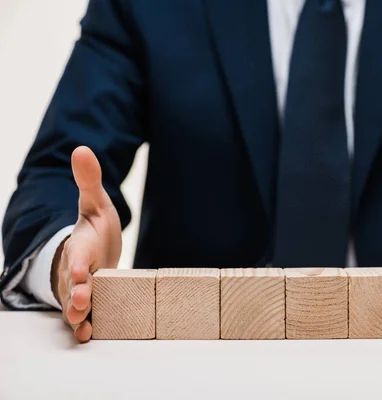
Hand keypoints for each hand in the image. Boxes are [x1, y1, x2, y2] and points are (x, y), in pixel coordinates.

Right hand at [51, 146, 121, 342]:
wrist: (93, 249)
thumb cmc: (94, 227)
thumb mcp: (95, 203)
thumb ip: (89, 181)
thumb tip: (82, 148)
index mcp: (80, 245)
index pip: (76, 254)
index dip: (77, 262)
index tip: (80, 269)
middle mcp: (76, 269)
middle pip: (71, 283)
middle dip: (74, 292)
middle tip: (80, 301)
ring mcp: (80, 287)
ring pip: (73, 303)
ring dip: (77, 313)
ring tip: (81, 324)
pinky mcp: (90, 301)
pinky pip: (84, 315)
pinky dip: (84, 325)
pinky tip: (88, 334)